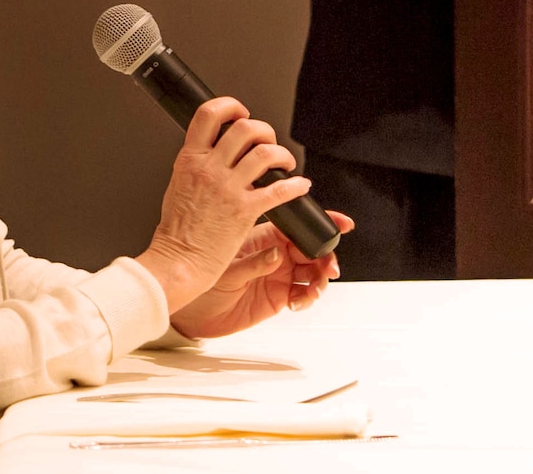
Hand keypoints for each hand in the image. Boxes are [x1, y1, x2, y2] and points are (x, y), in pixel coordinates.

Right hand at [134, 98, 310, 312]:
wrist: (179, 260)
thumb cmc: (177, 231)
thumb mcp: (177, 185)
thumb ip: (196, 165)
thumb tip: (213, 153)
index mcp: (190, 159)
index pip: (209, 114)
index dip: (230, 106)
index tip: (241, 112)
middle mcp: (210, 169)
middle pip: (245, 128)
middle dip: (264, 131)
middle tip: (267, 142)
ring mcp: (228, 188)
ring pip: (265, 154)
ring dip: (282, 155)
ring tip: (284, 163)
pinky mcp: (245, 210)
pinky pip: (279, 190)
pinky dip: (295, 185)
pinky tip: (299, 186)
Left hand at [168, 212, 354, 338]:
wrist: (191, 309)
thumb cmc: (201, 276)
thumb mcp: (227, 266)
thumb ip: (254, 262)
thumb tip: (276, 254)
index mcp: (264, 236)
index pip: (298, 226)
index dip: (321, 224)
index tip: (340, 224)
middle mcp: (274, 254)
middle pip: (312, 249)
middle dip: (326, 255)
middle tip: (329, 265)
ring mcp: (278, 275)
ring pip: (312, 272)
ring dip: (320, 277)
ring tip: (315, 287)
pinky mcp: (278, 297)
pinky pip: (303, 294)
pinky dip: (308, 297)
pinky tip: (300, 300)